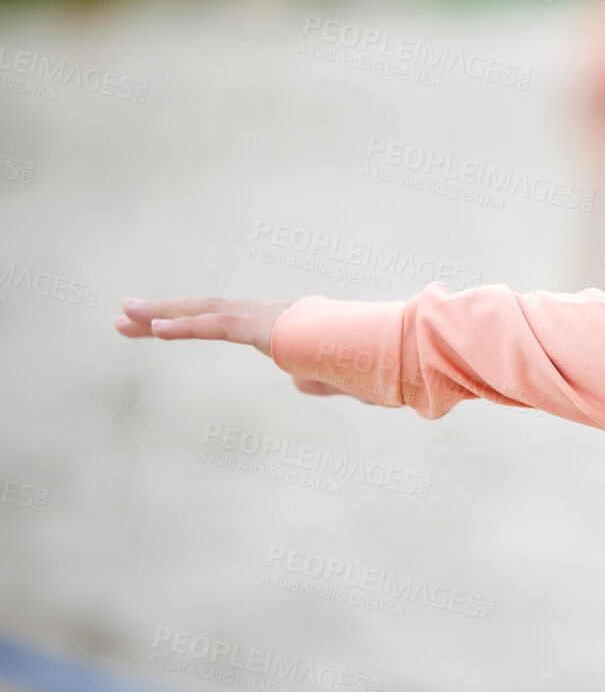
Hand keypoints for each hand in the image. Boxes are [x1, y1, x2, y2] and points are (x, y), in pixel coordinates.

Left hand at [114, 296, 368, 400]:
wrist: (396, 351)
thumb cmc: (381, 366)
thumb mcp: (343, 381)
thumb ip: (316, 378)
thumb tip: (297, 380)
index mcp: (292, 328)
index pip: (233, 322)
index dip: (193, 322)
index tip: (161, 328)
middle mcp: (276, 316)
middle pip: (210, 310)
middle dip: (163, 313)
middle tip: (122, 316)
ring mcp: (272, 319)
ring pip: (208, 311)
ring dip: (162, 314)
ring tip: (121, 316)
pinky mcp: (270, 328)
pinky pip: (221, 326)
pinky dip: (186, 326)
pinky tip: (155, 330)